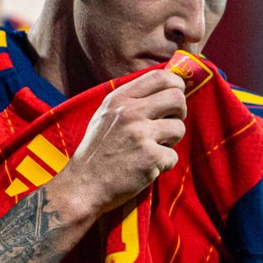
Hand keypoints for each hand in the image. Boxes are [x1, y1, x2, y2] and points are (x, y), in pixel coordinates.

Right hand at [53, 68, 186, 217]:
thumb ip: (131, 101)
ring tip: (152, 148)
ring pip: (179, 128)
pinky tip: (146, 167)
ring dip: (171, 141)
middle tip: (169, 125)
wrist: (83, 186)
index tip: (176, 96)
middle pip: (177, 98)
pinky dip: (164, 164)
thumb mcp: (106, 116)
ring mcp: (141, 135)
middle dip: (180, 112)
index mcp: (119, 99)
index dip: (176, 85)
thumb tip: (166, 88)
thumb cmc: (97, 151)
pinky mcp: (151, 158)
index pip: (160, 77)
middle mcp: (130, 113)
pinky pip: (173, 156)